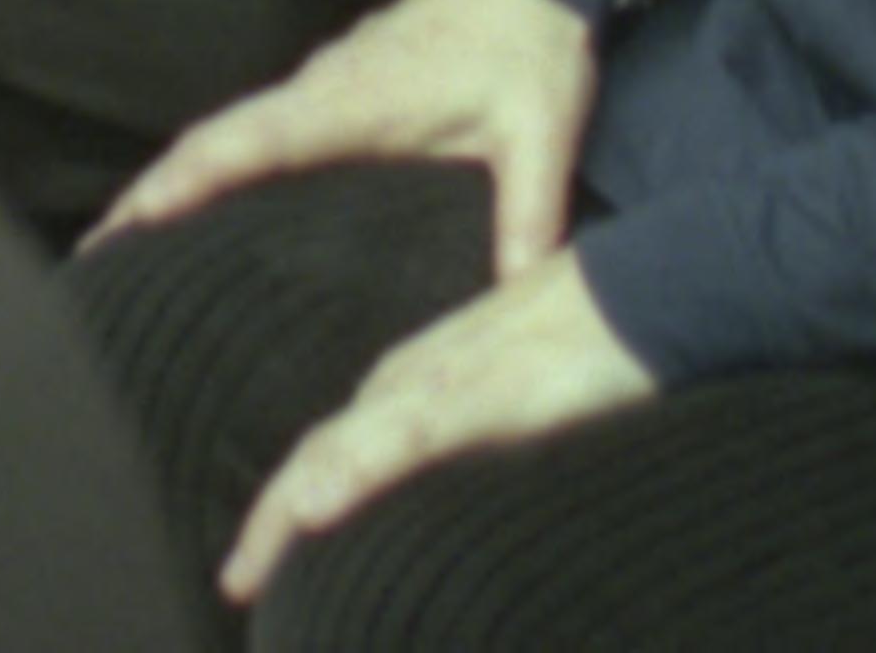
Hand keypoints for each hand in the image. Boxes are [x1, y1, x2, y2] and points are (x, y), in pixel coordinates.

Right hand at [89, 0, 601, 265]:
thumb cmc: (528, 48)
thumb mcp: (541, 137)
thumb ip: (528, 217)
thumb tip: (519, 297)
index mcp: (348, 103)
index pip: (243, 143)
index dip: (182, 182)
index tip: (126, 220)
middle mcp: (316, 90)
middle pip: (212, 143)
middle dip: (150, 194)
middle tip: (97, 253)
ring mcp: (320, 84)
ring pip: (231, 135)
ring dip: (177, 179)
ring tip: (135, 240)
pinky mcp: (335, 88)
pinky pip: (259, 130)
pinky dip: (218, 164)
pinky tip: (219, 205)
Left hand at [217, 242, 651, 606]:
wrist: (641, 290)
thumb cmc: (588, 347)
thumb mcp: (519, 402)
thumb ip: (475, 434)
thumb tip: (459, 494)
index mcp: (411, 387)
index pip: (329, 452)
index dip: (287, 508)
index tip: (255, 567)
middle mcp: (408, 383)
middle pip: (317, 456)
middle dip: (271, 525)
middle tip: (234, 584)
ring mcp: (440, 388)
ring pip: (342, 451)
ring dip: (291, 509)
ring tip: (249, 569)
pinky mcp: (483, 395)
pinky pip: (405, 437)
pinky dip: (355, 471)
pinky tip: (319, 506)